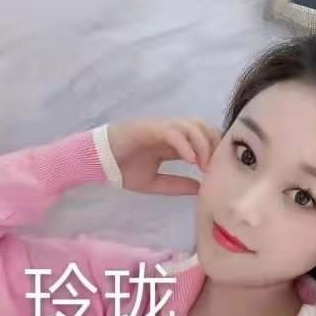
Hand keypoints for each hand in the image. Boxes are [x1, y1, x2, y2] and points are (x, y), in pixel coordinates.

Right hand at [105, 117, 221, 194]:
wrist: (98, 162)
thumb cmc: (122, 169)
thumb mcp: (154, 183)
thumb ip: (177, 185)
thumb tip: (201, 189)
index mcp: (172, 142)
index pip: (202, 138)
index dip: (213, 151)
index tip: (218, 171)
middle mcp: (169, 131)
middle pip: (202, 127)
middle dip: (214, 144)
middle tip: (215, 167)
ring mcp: (160, 127)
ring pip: (191, 125)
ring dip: (202, 144)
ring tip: (204, 165)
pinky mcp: (150, 128)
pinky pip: (173, 132)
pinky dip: (185, 144)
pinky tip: (190, 161)